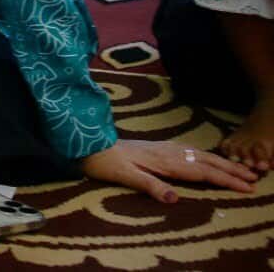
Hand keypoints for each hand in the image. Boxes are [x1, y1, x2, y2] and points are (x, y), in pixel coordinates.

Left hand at [80, 139, 257, 201]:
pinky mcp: (158, 148)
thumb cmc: (105, 163)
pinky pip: (190, 151)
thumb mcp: (124, 176)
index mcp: (164, 161)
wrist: (89, 144)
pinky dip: (206, 155)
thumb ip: (149, 186)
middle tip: (255, 178)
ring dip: (222, 162)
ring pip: (200, 154)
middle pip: (206, 161)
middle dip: (231, 170)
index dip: (225, 180)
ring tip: (240, 169)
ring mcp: (164, 148)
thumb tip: (174, 199)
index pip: (202, 172)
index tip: (246, 187)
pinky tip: (207, 158)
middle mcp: (168, 152)